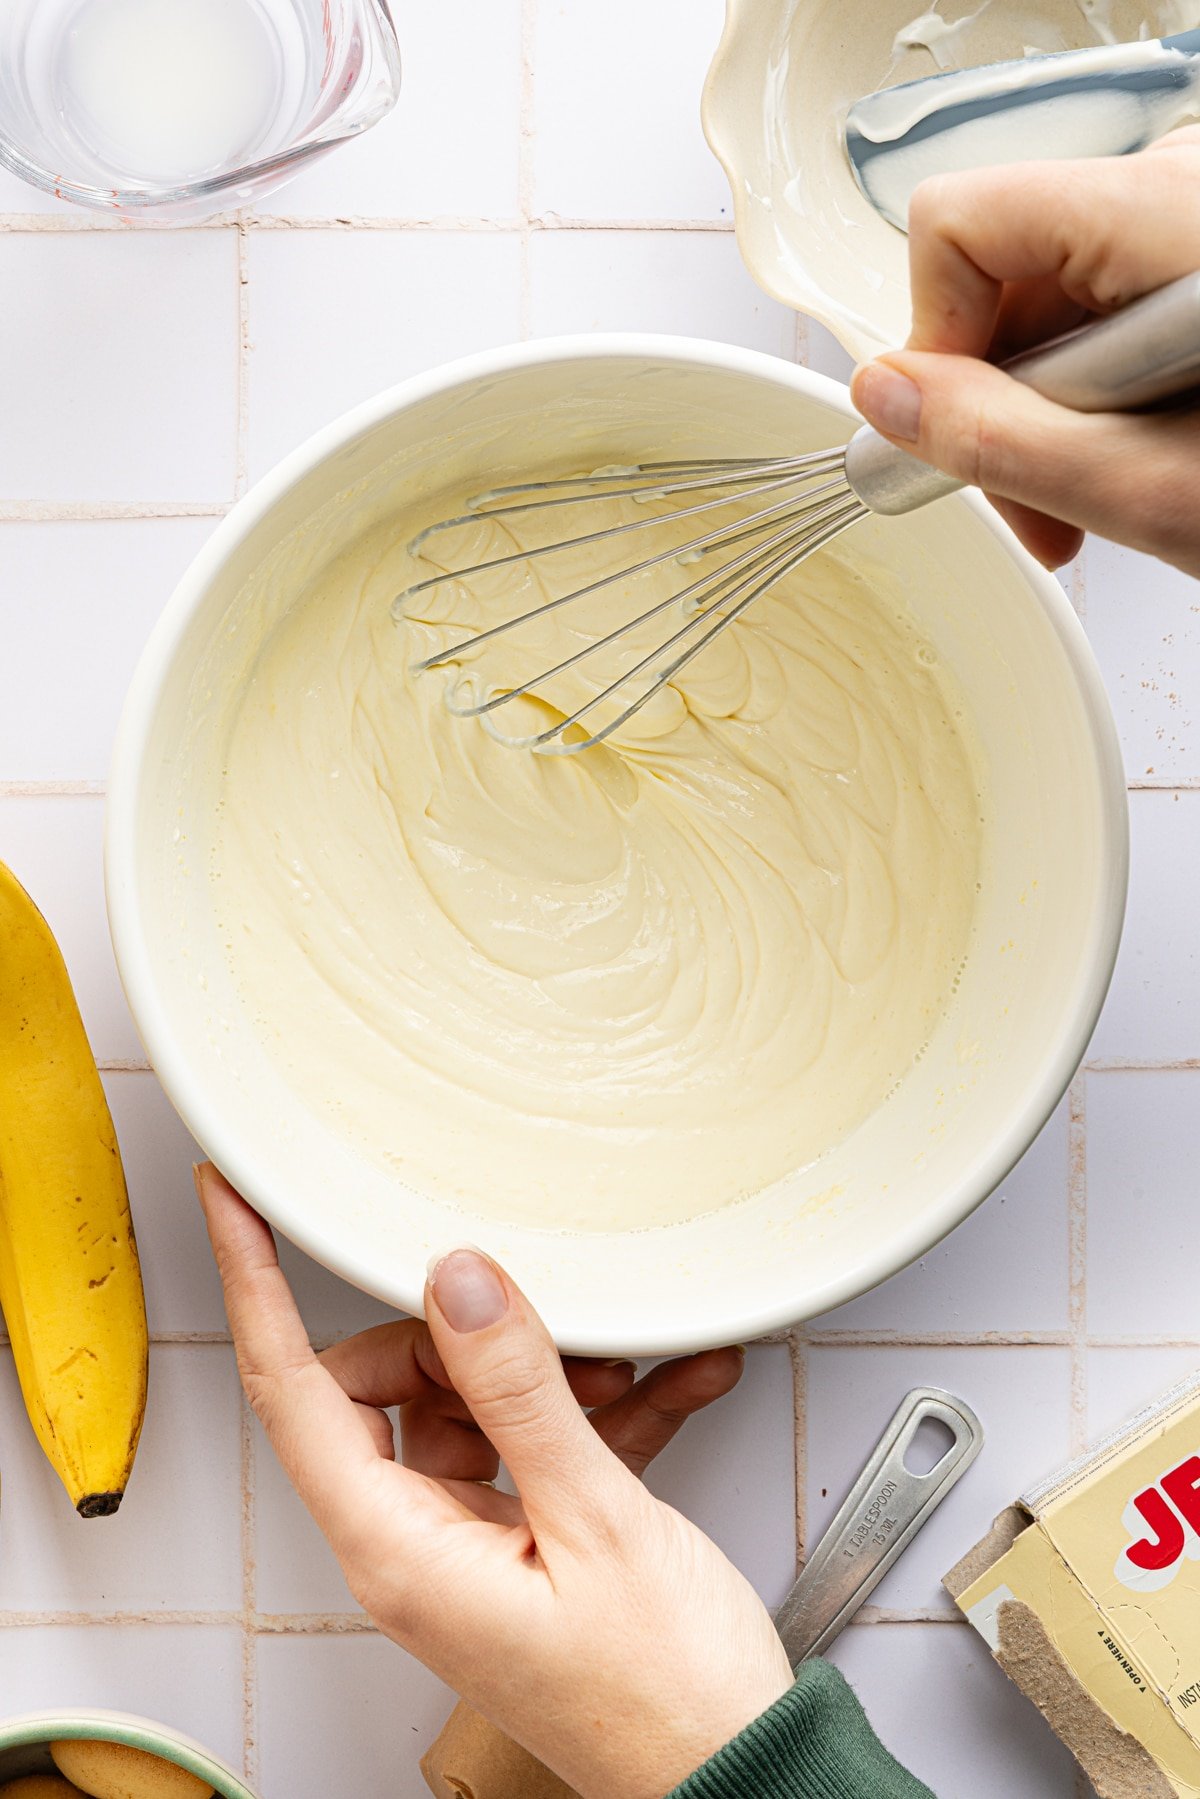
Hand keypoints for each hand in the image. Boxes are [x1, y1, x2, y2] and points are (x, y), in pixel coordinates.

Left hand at [195, 1165, 791, 1798]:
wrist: (738, 1774)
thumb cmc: (665, 1695)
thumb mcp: (597, 1522)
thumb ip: (519, 1394)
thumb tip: (456, 1283)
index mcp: (398, 1550)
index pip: (292, 1390)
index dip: (254, 1283)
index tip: (235, 1201)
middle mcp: (414, 1546)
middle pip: (387, 1381)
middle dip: (465, 1332)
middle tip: (548, 1320)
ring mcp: (468, 1543)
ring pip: (468, 1404)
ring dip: (552, 1371)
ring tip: (631, 1366)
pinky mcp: (524, 1542)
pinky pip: (536, 1444)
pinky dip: (602, 1411)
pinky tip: (673, 1381)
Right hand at [850, 127, 1199, 575]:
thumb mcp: (1149, 486)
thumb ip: (997, 441)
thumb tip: (889, 401)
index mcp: (1170, 215)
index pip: (960, 222)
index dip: (934, 341)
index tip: (955, 435)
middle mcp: (1186, 183)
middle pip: (1005, 265)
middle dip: (1000, 398)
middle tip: (1044, 505)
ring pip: (1056, 293)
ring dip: (1055, 407)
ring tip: (1107, 494)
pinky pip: (1112, 296)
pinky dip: (1106, 385)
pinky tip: (1143, 452)